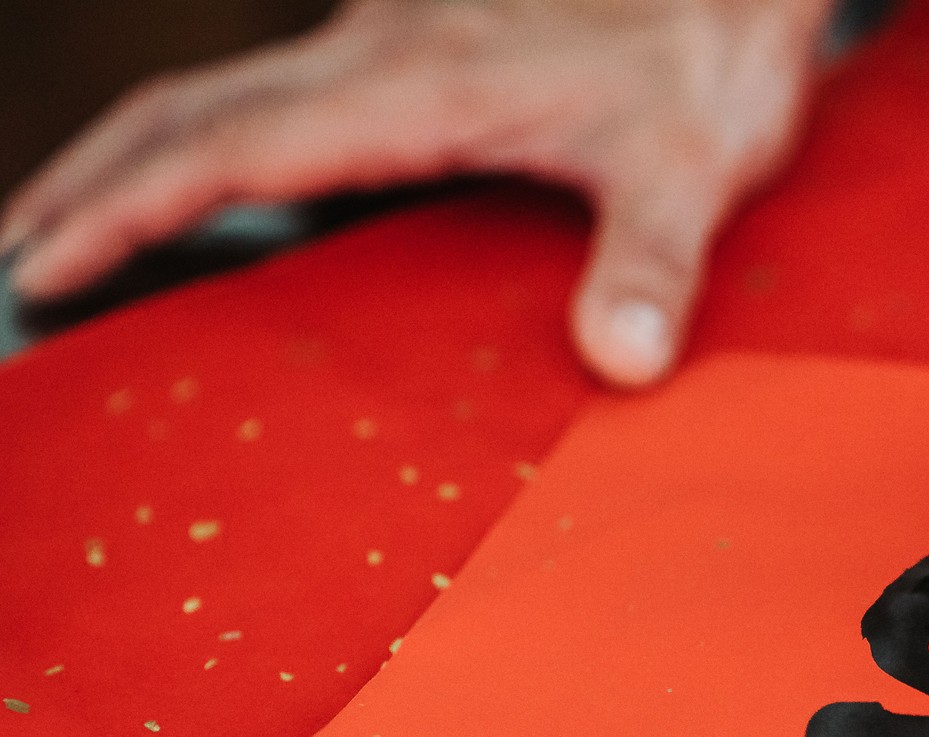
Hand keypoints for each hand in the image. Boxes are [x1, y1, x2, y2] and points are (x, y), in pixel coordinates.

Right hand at [0, 0, 832, 385]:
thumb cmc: (712, 44)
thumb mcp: (694, 163)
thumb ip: (653, 263)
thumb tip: (626, 362)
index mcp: (416, 84)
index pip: (225, 145)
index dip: (124, 206)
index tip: (41, 262)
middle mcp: (382, 48)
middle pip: (191, 110)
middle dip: (93, 183)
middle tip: (22, 257)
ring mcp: (396, 33)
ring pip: (232, 88)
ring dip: (147, 153)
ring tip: (92, 223)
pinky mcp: (425, 35)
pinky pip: (288, 84)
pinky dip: (223, 134)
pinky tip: (237, 175)